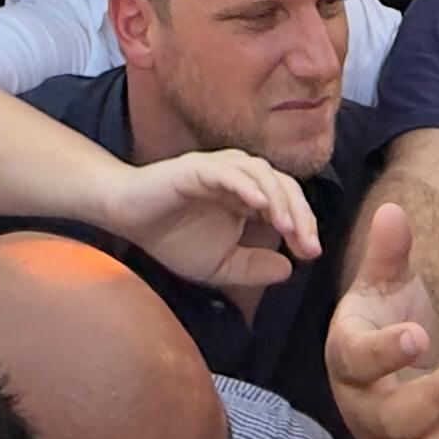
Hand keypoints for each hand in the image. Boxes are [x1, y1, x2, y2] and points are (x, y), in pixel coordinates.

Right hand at [93, 150, 317, 290]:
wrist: (127, 219)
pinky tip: (258, 204)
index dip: (304, 225)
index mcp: (248, 196)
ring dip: (278, 198)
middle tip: (308, 244)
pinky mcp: (195, 169)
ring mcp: (218, 169)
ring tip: (286, 226)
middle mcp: (239, 178)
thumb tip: (288, 269)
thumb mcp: (219, 265)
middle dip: (300, 214)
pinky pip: (227, 172)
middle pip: (283, 185)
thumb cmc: (172, 237)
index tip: (311, 254)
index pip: (288, 202)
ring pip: (261, 172)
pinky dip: (245, 185)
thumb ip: (252, 267)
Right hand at [323, 201, 438, 438]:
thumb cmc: (391, 317)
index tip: (419, 335)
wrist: (396, 361)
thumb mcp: (390, 281)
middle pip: (391, 420)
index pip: (354, 361)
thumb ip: (391, 252)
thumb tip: (394, 212)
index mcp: (346, 356)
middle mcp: (359, 409)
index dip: (383, 353)